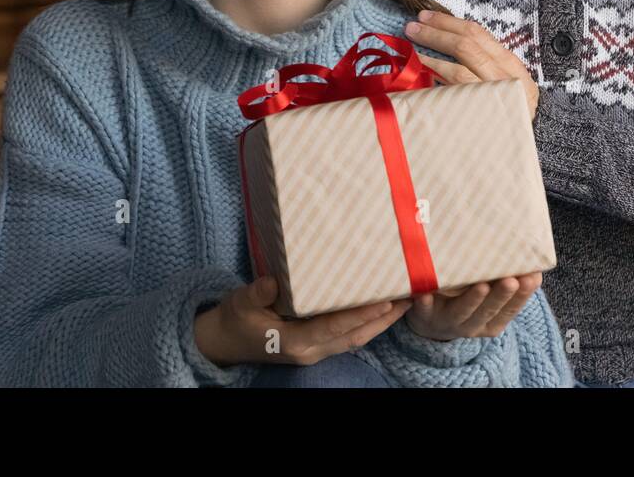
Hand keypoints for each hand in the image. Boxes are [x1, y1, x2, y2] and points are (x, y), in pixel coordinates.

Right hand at [195, 276, 410, 366]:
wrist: (224, 342)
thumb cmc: (234, 319)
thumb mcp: (239, 303)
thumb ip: (256, 294)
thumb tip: (272, 282)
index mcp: (294, 342)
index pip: (333, 328)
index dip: (360, 315)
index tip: (383, 300)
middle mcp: (311, 350)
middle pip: (355, 336)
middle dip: (383, 318)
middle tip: (408, 296)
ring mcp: (315, 351)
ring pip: (356, 339)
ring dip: (381, 322)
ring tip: (405, 301)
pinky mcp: (317, 345)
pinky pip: (349, 336)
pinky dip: (368, 323)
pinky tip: (382, 308)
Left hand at [405, 10, 539, 120]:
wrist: (516, 151)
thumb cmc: (506, 114)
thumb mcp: (503, 83)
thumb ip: (482, 64)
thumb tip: (445, 40)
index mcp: (511, 66)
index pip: (478, 35)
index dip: (448, 23)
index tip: (426, 17)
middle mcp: (506, 79)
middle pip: (467, 46)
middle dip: (436, 33)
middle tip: (412, 26)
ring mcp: (494, 98)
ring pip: (458, 70)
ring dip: (430, 56)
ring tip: (411, 47)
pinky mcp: (480, 116)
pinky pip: (453, 95)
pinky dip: (435, 81)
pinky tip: (420, 73)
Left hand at [405, 274, 542, 341]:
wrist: (431, 322)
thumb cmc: (466, 299)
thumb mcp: (487, 296)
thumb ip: (503, 278)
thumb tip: (529, 253)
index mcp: (491, 321)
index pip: (510, 309)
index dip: (522, 296)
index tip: (532, 278)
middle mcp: (472, 324)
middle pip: (488, 311)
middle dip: (500, 296)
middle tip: (511, 280)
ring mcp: (448, 320)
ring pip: (461, 311)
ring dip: (472, 300)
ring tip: (481, 285)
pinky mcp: (424, 315)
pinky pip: (425, 310)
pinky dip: (426, 303)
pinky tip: (427, 293)